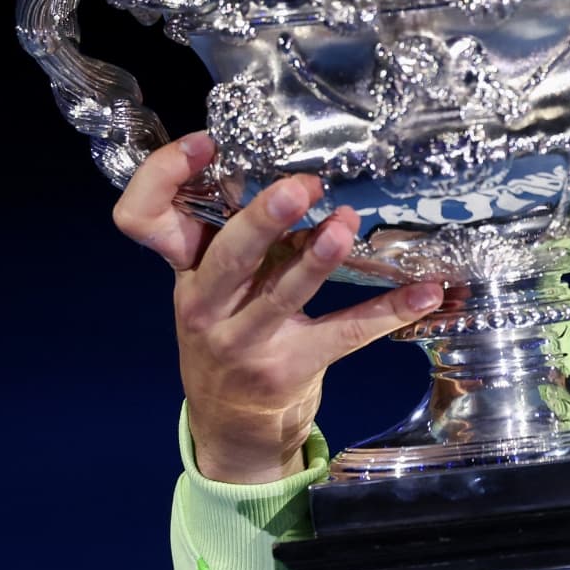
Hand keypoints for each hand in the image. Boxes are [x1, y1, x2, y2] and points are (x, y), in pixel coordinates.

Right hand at [112, 132, 443, 483]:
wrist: (230, 426)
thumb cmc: (230, 335)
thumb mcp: (217, 287)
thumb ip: (242, 240)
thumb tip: (295, 182)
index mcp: (186, 272)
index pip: (143, 220)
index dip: (164, 176)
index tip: (207, 143)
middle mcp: (204, 306)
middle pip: (226, 256)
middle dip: (263, 219)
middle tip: (301, 187)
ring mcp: (244, 341)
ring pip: (282, 294)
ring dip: (319, 259)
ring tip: (346, 226)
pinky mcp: (287, 369)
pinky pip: (345, 333)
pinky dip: (390, 311)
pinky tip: (426, 293)